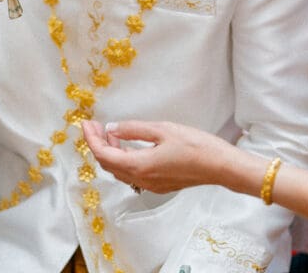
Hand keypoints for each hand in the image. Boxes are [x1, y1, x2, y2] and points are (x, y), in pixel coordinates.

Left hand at [82, 119, 234, 192]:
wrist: (221, 166)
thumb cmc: (195, 146)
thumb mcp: (161, 129)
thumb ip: (133, 130)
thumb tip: (112, 129)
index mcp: (139, 166)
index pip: (104, 155)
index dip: (91, 139)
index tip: (86, 123)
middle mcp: (142, 179)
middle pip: (108, 165)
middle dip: (98, 145)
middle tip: (94, 125)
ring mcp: (151, 185)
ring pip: (120, 171)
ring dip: (111, 152)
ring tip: (109, 132)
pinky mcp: (160, 184)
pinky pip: (133, 173)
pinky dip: (124, 159)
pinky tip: (127, 145)